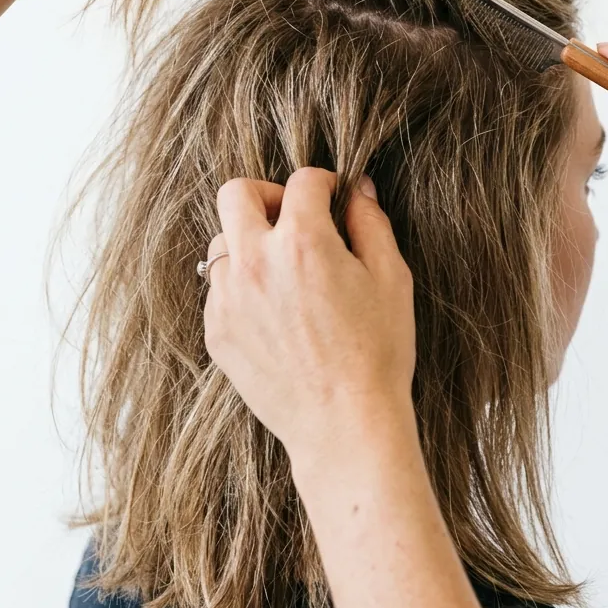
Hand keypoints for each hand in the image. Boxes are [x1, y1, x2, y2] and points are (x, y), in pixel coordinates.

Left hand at [202, 169, 415, 473]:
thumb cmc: (377, 353)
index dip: (325, 184)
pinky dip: (241, 287)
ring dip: (250, 244)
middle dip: (266, 195)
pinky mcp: (216, 331)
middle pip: (235, 193)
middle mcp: (255, 263)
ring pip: (222, 242)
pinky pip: (218, 289)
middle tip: (293, 219)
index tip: (334, 199)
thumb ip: (371, 222)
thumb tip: (357, 190)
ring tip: (285, 272)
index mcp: (303, 243)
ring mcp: (228, 299)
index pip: (302, 181)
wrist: (344, 426)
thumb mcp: (391, 279)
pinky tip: (276, 313)